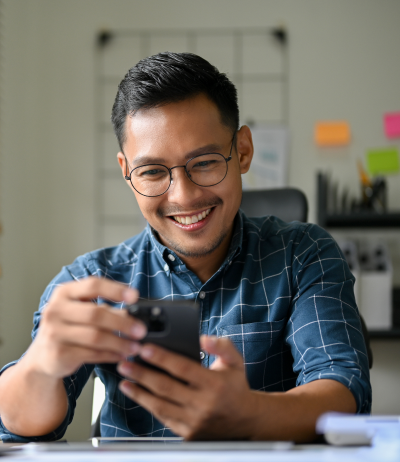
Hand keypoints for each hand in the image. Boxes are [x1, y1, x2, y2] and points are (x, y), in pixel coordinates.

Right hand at [27, 277, 146, 377]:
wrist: (42, 357)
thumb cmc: (67, 328)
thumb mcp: (82, 312)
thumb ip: (106, 309)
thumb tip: (134, 313)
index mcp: (64, 293)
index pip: (93, 285)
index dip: (116, 290)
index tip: (135, 296)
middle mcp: (56, 310)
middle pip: (96, 313)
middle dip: (123, 323)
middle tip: (141, 330)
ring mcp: (54, 333)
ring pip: (96, 337)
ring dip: (120, 343)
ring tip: (135, 347)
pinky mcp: (59, 354)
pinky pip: (92, 354)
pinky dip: (111, 355)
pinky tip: (122, 355)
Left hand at [117, 335, 257, 439]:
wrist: (245, 420)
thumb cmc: (235, 386)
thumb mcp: (236, 361)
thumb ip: (222, 346)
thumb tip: (203, 339)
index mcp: (214, 384)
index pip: (182, 369)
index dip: (161, 358)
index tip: (144, 348)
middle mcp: (203, 404)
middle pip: (166, 387)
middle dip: (142, 374)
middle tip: (125, 362)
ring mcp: (194, 421)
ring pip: (160, 405)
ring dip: (139, 391)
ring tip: (124, 378)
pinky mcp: (187, 432)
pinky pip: (163, 417)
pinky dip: (147, 404)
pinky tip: (136, 393)